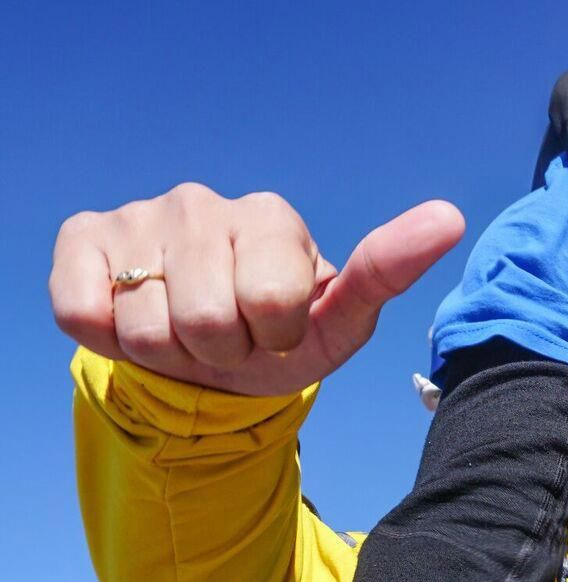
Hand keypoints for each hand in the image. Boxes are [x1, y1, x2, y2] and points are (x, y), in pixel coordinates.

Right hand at [50, 182, 464, 396]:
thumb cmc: (281, 337)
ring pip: (147, 328)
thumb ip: (387, 270)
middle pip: (209, 321)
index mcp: (271, 218)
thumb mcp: (340, 321)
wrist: (205, 358)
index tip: (281, 329)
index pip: (274, 300)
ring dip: (170, 352)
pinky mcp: (82, 239)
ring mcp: (138, 216)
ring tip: (187, 332)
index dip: (277, 336)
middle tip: (232, 337)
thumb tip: (450, 216)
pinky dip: (112, 340)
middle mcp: (202, 202)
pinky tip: (135, 317)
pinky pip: (86, 315)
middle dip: (225, 350)